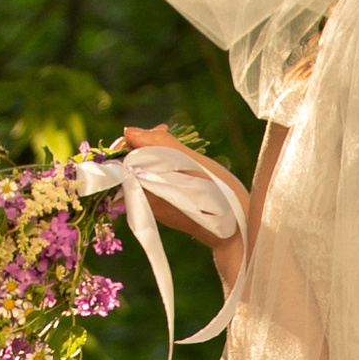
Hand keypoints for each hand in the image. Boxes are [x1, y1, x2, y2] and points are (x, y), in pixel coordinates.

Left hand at [122, 123, 247, 288]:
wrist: (235, 228)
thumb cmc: (217, 194)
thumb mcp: (191, 161)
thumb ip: (158, 144)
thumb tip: (129, 132)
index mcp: (144, 186)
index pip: (123, 154)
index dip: (138, 137)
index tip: (162, 131)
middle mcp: (144, 197)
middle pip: (132, 162)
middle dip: (147, 144)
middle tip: (169, 132)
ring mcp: (153, 205)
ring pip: (144, 171)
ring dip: (158, 154)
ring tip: (180, 147)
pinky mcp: (163, 209)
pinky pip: (155, 182)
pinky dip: (165, 169)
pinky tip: (182, 162)